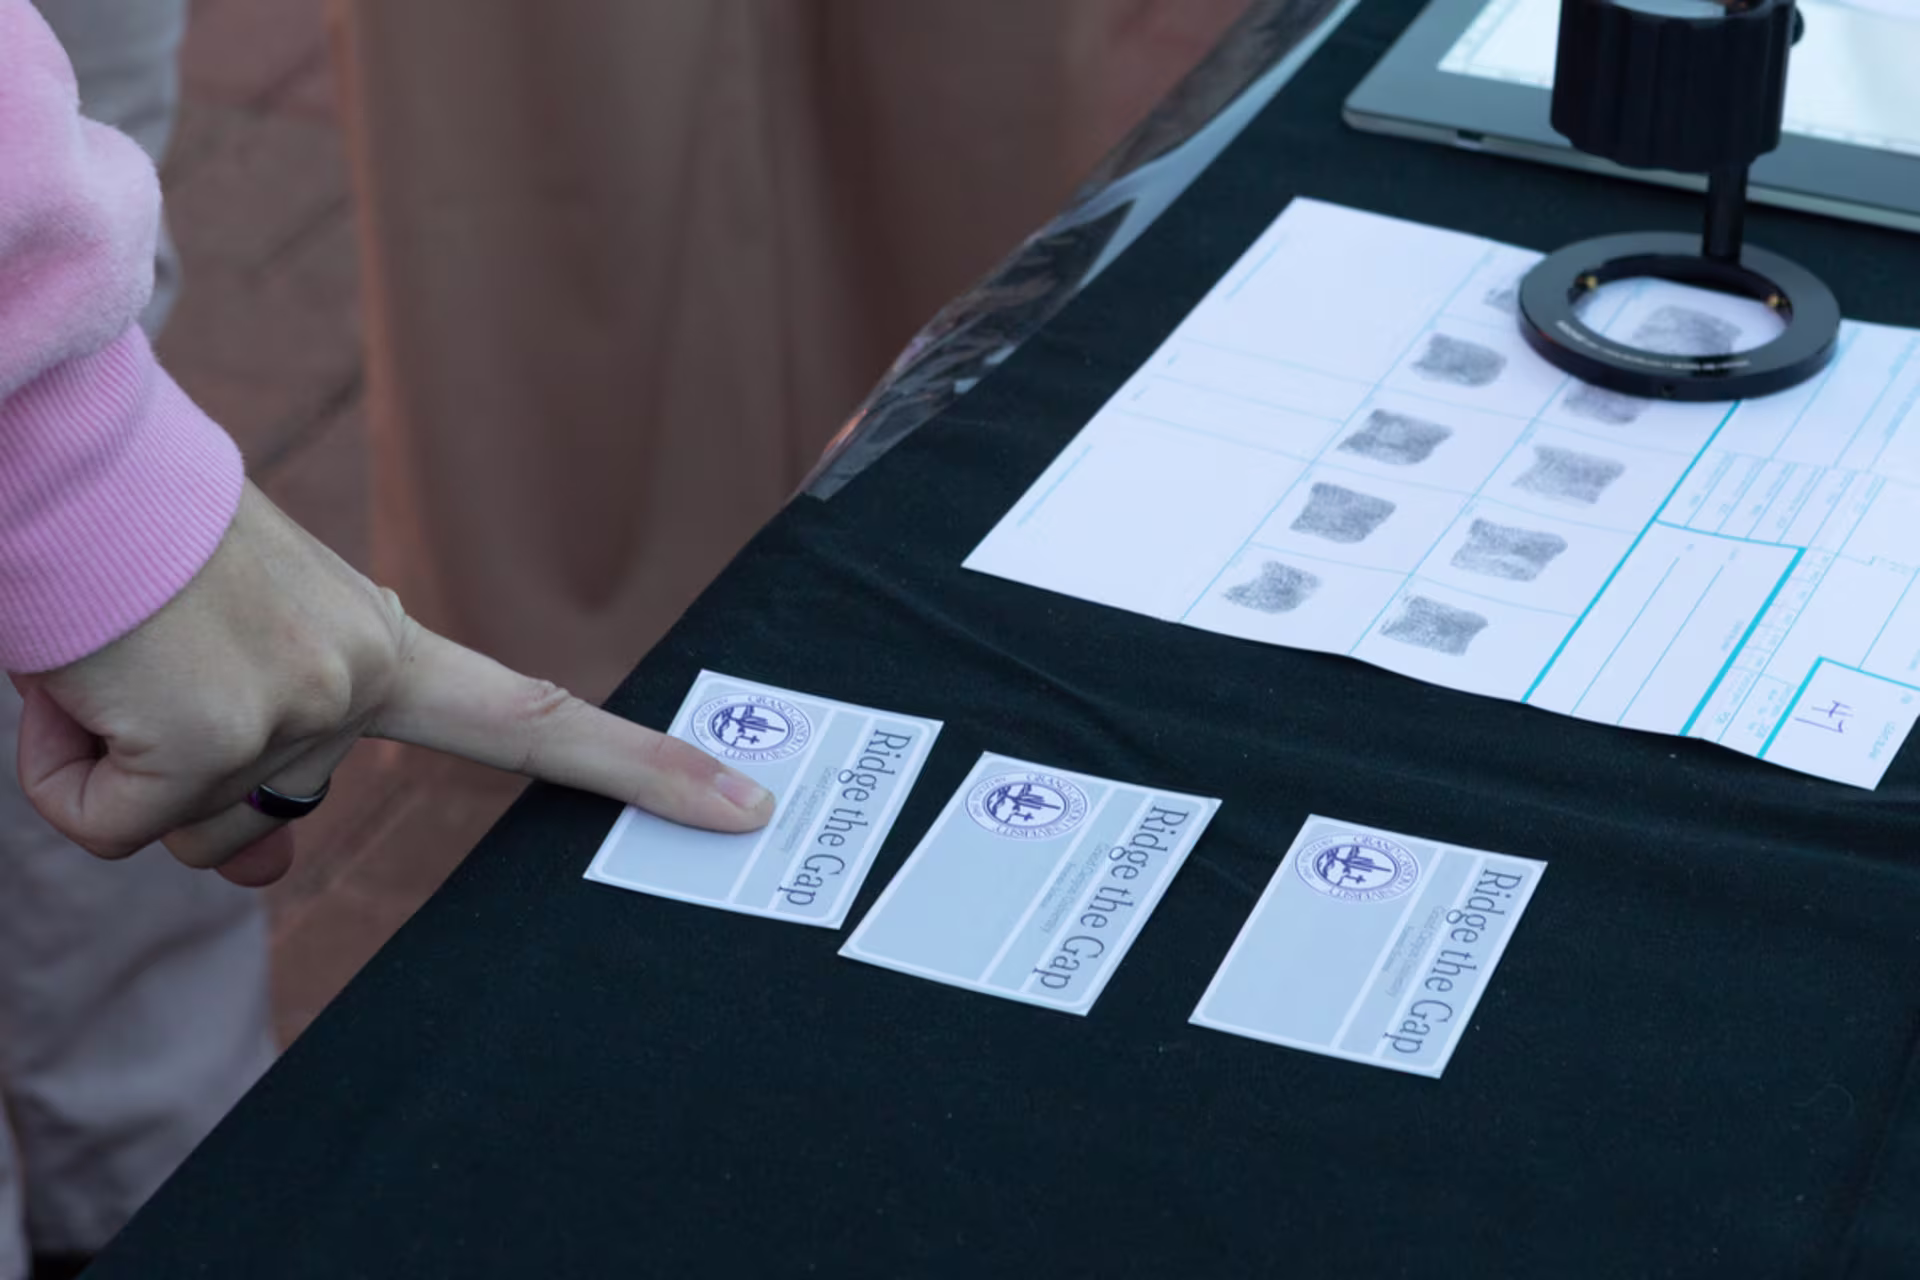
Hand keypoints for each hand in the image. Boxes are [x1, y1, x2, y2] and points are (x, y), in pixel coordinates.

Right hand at [11, 483, 773, 886]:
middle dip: (184, 778)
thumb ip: (270, 775)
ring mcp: (300, 703)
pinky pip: (108, 824)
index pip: (539, 718)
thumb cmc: (140, 564)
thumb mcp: (232, 672)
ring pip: (184, 826)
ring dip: (116, 757)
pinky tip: (77, 678)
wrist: (64, 457)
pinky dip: (64, 769)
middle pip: (268, 821)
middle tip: (155, 664)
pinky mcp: (213, 731)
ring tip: (112, 653)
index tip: (745, 805)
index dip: (643, 770)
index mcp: (387, 648)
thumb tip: (269, 870)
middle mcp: (363, 674)